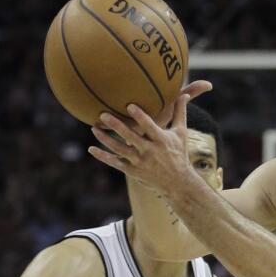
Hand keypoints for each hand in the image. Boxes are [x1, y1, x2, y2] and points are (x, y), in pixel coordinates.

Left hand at [88, 81, 212, 193]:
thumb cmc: (179, 153)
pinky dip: (103, 157)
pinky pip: (116, 163)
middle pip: (131, 137)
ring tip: (94, 128)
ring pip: (120, 150)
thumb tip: (184, 94)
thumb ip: (180, 112)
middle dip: (117, 126)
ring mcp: (140, 162)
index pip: (149, 127)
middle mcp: (150, 151)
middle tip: (103, 115)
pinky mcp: (133, 171)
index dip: (140, 117)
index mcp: (161, 140)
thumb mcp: (181, 133)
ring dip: (106, 139)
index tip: (129, 106)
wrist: (177, 183)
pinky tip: (91, 149)